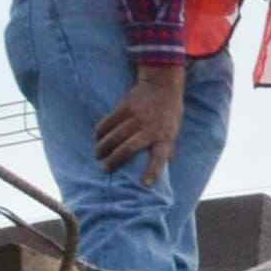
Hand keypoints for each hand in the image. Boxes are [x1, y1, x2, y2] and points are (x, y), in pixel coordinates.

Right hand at [93, 62, 189, 177]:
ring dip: (104, 148)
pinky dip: (100, 131)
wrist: (162, 86)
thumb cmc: (169, 114)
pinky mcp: (125, 106)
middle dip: (115, 160)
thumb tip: (164, 168)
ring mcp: (137, 117)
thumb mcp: (173, 132)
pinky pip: (109, 121)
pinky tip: (96, 139)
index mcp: (165, 137)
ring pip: (115, 136)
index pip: (160, 157)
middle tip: (105, 169)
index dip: (153, 171)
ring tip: (98, 156)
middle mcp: (150, 128)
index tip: (145, 184)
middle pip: (129, 148)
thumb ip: (167, 148)